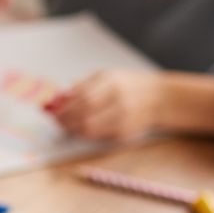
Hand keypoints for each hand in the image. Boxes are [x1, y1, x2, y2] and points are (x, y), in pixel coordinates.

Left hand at [46, 70, 163, 141]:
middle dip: (65, 119)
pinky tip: (81, 130)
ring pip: (89, 129)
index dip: (64, 106)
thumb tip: (61, 97)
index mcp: (112, 82)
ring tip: (66, 126)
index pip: (81, 96)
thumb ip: (84, 85)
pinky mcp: (124, 132)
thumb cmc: (130, 85)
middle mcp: (117, 100)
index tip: (53, 110)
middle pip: (83, 113)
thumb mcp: (109, 76)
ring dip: (73, 129)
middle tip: (56, 121)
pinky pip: (98, 136)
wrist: (160, 98)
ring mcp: (122, 118)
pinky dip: (86, 134)